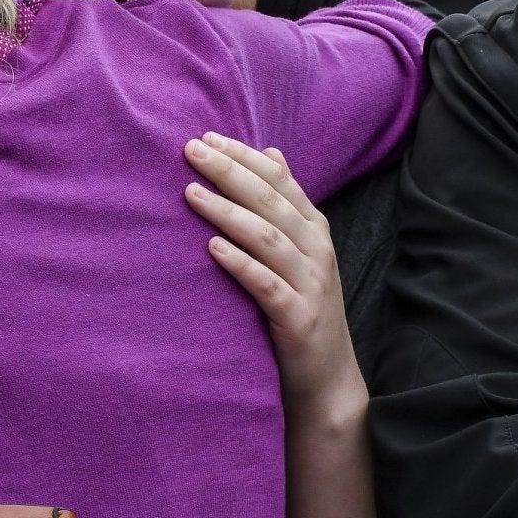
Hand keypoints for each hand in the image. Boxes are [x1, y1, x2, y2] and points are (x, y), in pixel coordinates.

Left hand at [183, 134, 355, 408]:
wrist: (327, 379)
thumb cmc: (302, 309)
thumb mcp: (300, 253)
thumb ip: (286, 206)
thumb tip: (272, 152)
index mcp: (315, 231)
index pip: (281, 181)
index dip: (245, 157)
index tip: (207, 137)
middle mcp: (317, 252)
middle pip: (272, 203)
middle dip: (231, 173)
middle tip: (191, 152)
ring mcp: (311, 285)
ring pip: (269, 238)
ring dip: (228, 213)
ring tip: (191, 194)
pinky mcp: (298, 319)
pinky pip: (267, 286)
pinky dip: (241, 264)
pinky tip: (213, 248)